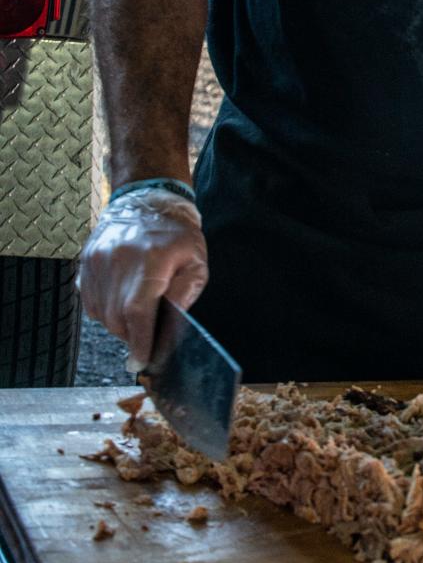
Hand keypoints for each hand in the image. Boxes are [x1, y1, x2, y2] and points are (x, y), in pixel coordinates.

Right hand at [79, 189, 207, 369]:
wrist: (147, 200)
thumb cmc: (177, 235)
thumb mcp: (195, 263)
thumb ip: (183, 296)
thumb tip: (167, 328)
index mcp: (150, 261)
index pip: (138, 312)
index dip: (139, 342)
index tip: (141, 361)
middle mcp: (118, 261)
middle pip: (117, 318)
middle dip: (132, 335)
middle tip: (145, 336)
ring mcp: (97, 261)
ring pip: (101, 313)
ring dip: (118, 323)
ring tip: (136, 312)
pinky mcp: (85, 262)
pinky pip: (90, 301)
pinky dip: (104, 310)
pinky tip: (121, 301)